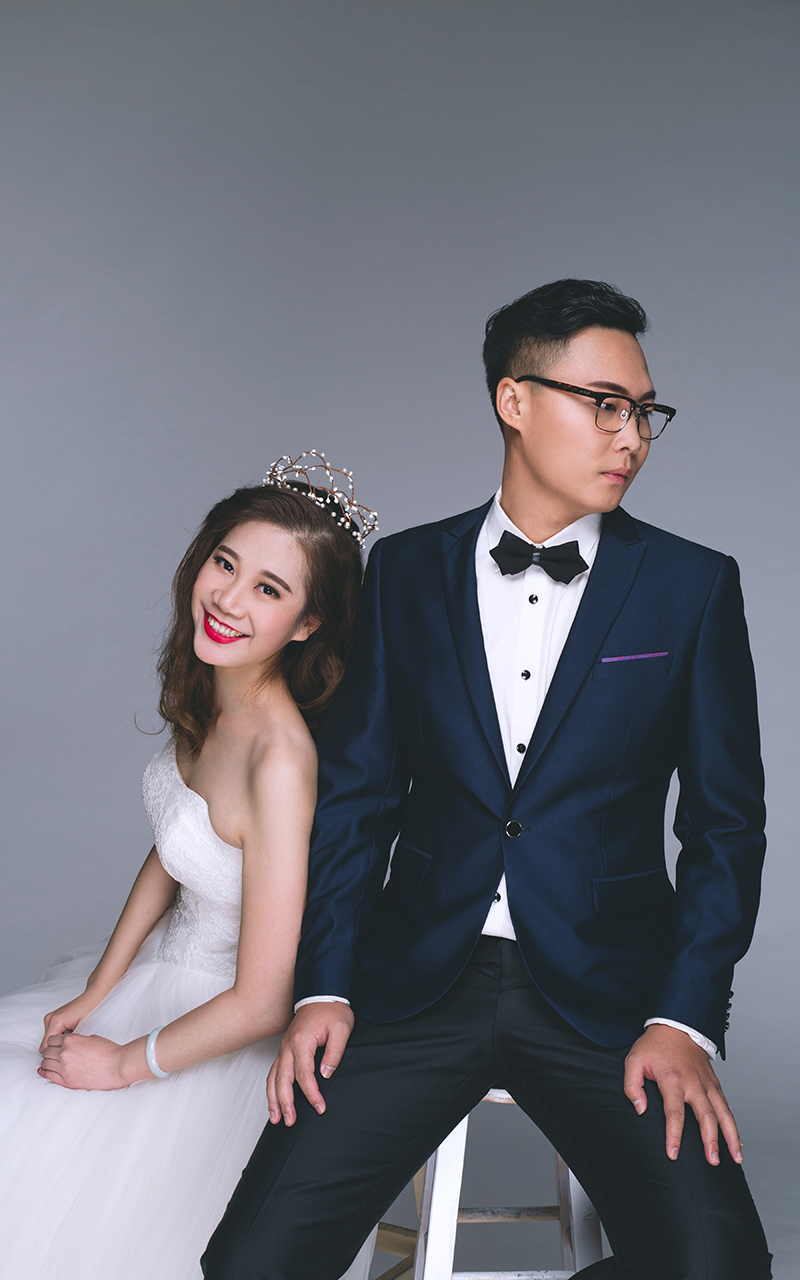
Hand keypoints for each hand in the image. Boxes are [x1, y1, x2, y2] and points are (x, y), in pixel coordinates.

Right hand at [39, 990, 102, 1052]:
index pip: (46, 1047)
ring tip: (72, 1039)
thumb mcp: (81, 1030)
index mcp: (56, 1021)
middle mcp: (50, 1018)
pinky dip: (60, 1036)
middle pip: (47, 1043)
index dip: (56, 1054)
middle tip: (71, 1048)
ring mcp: (51, 1017)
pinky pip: (52, 1033)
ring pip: (49, 1039)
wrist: (93, 997)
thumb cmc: (91, 1010)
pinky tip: (71, 1033)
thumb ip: (69, 1044)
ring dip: (59, 1042)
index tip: (64, 1058)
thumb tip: (64, 1056)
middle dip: (57, 1048)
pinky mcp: (54, 1017)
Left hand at [39, 1032, 129, 1090]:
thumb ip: (76, 1041)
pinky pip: (48, 1076)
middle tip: (53, 1054)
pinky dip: (45, 1073)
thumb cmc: (109, 1051)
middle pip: (46, 1051)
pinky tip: (46, 1071)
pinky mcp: (67, 1081)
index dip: (53, 1042)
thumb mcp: (91, 1038)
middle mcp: (64, 1053)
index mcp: (70, 1040)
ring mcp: (64, 1068)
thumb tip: (69, 1045)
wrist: (117, 1066)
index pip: (51, 1040)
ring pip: (45, 1063)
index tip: (55, 1045)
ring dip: (47, 1062)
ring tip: (51, 1063)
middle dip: (49, 1052)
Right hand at [266, 1001, 353, 1125]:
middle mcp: (288, 1046)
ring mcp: (284, 1047)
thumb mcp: (342, 1029)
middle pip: (283, 1080)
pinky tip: (274, 1100)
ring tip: (276, 1119)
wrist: (322, 992)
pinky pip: (274, 1071)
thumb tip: (326, 1074)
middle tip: (291, 1122)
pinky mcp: (285, 1048)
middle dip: (286, 1103)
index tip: (320, 1107)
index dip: (311, 1094)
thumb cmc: (332, 1010)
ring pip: (273, 1077)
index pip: (304, 1075)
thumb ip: (334, 1052)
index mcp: (302, 1041)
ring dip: (274, 1099)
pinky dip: (272, 1087)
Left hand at [624, 1024, 742, 1165]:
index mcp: (672, 1079)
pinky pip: (726, 1106)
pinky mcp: (714, 1082)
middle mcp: (693, 1083)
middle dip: (711, 1141)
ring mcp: (706, 1083)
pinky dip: (733, 1124)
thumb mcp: (634, 1061)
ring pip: (723, 1113)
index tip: (673, 1154)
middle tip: (712, 1162)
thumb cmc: (654, 1045)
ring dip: (730, 1136)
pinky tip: (737, 1142)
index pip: (674, 1113)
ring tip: (736, 1158)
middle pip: (706, 1116)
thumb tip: (640, 1109)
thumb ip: (632, 1086)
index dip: (674, 1135)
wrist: (676, 1024)